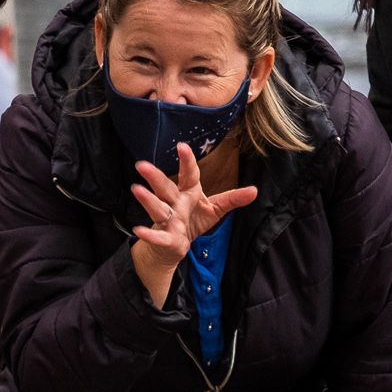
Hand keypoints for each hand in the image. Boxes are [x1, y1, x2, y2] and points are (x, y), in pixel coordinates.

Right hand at [130, 142, 259, 270]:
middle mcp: (175, 203)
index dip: (186, 161)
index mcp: (189, 192)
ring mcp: (168, 220)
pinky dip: (149, 234)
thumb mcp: (215, 209)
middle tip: (142, 164)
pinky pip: (157, 235)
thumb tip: (254, 191)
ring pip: (158, 207)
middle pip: (165, 188)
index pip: (189, 175)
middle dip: (155, 177)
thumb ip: (233, 199)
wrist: (175, 245)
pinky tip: (139, 231)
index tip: (182, 146)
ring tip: (136, 190)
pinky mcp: (166, 237)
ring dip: (147, 199)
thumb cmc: (193, 221)